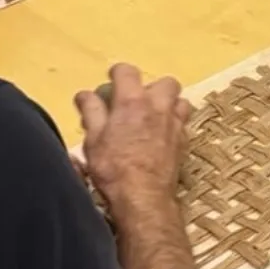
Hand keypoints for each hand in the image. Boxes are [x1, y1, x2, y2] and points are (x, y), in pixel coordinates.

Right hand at [75, 65, 199, 268]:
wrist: (143, 197)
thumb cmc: (113, 168)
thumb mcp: (93, 139)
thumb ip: (92, 112)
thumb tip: (85, 94)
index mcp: (132, 101)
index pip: (127, 71)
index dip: (118, 73)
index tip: (111, 81)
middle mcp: (158, 106)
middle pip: (165, 82)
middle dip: (152, 86)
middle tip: (137, 101)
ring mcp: (175, 124)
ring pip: (180, 100)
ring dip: (169, 103)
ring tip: (153, 116)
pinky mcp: (184, 142)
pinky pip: (183, 123)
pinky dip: (174, 123)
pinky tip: (161, 136)